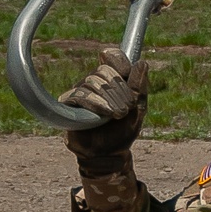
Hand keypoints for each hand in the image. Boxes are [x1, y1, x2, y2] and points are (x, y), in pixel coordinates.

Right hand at [61, 47, 148, 163]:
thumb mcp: (138, 108)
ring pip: (92, 81)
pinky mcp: (69, 105)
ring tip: (119, 115)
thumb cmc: (123, 131)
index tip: (126, 73)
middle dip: (119, 88)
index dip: (119, 61)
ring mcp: (80, 92)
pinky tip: (106, 114)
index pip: (111, 57)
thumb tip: (141, 62)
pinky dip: (95, 103)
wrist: (109, 154)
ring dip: (110, 98)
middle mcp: (94, 82)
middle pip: (103, 70)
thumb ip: (140, 87)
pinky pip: (79, 94)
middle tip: (127, 108)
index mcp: (111, 79)